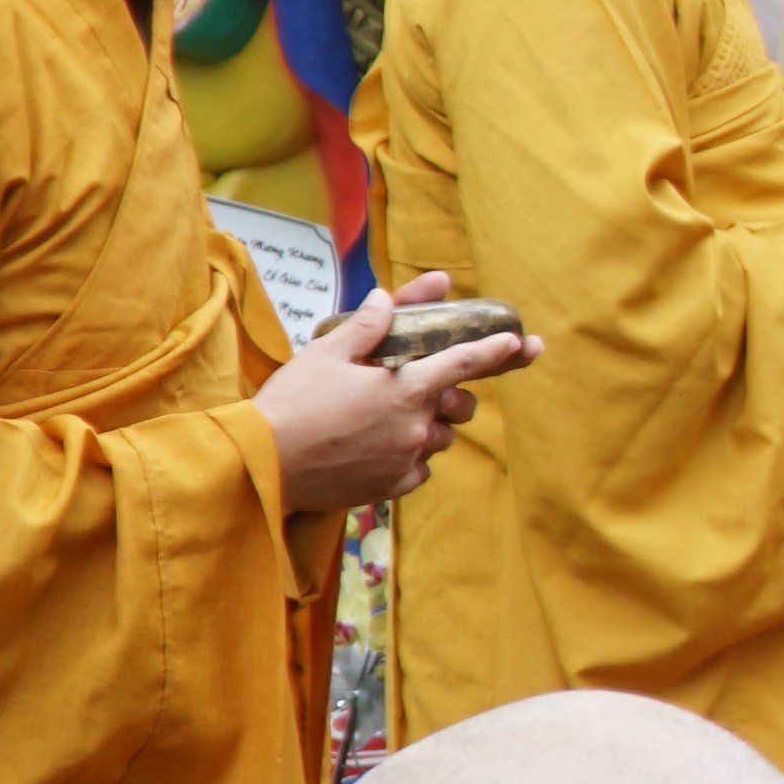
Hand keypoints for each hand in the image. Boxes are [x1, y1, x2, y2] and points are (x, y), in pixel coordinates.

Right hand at [255, 281, 528, 514]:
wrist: (263, 464)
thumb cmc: (291, 403)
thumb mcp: (325, 353)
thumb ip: (367, 325)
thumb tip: (388, 298)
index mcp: (408, 387)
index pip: (466, 362)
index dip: (497, 351)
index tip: (520, 344)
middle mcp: (417, 424)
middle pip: (461, 406)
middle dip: (452, 394)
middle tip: (418, 387)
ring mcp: (407, 457)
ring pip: (439, 438)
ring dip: (425, 425)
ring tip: (382, 417)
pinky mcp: (393, 485)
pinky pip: (418, 467)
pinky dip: (407, 455)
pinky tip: (374, 446)